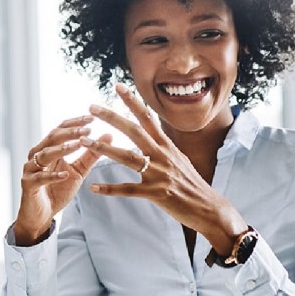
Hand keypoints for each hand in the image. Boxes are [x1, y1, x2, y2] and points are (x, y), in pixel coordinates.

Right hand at [13, 115, 103, 244]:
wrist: (42, 215)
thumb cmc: (57, 190)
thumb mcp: (78, 171)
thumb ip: (91, 155)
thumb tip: (109, 135)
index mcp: (48, 149)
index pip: (60, 130)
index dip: (75, 123)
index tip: (92, 118)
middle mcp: (37, 155)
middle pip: (52, 138)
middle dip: (70, 132)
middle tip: (87, 129)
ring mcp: (30, 169)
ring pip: (44, 154)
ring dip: (62, 149)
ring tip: (78, 145)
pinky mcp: (28, 185)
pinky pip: (40, 178)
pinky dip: (53, 176)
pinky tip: (65, 174)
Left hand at [80, 84, 246, 253]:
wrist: (209, 208)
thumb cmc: (192, 185)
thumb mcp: (179, 159)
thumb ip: (164, 147)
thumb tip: (154, 134)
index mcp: (167, 146)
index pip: (148, 118)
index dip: (133, 102)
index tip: (118, 87)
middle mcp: (162, 156)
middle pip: (134, 131)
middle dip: (112, 118)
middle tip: (92, 107)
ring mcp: (159, 174)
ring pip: (127, 157)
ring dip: (104, 149)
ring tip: (85, 142)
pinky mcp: (156, 193)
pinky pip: (128, 190)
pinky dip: (110, 189)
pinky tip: (94, 188)